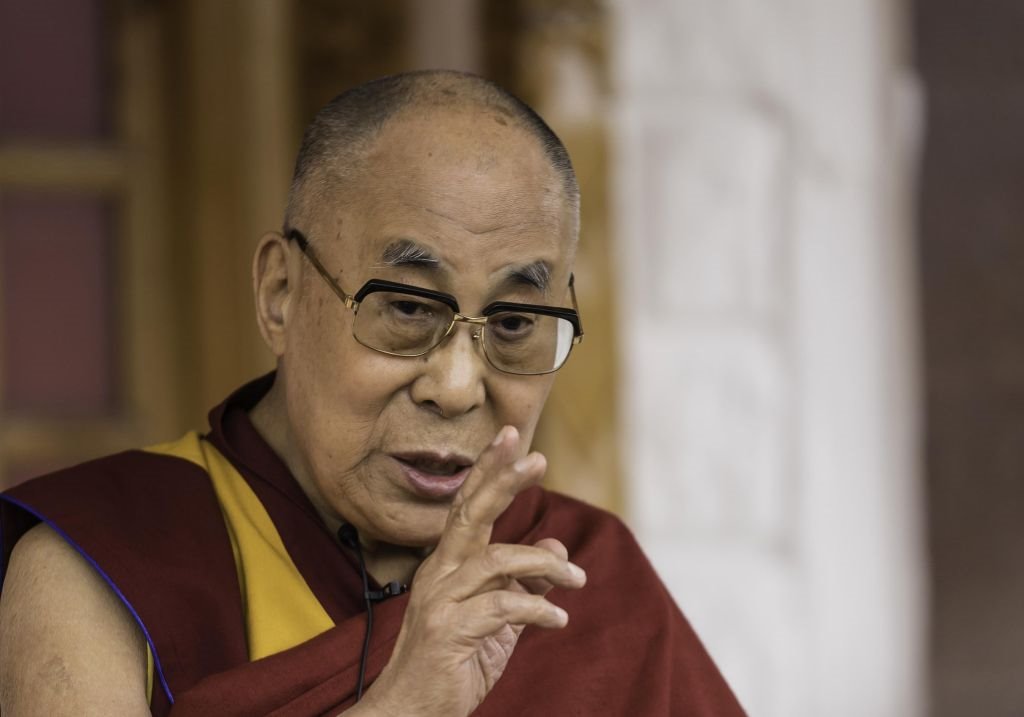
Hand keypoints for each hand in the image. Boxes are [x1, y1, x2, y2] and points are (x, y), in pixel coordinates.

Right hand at [358, 425, 586, 716]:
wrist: (414, 712)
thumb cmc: (455, 662)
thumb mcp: (500, 618)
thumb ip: (526, 581)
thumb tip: (557, 550)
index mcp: (447, 564)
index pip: (466, 506)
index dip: (488, 471)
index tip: (512, 438)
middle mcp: (439, 573)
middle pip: (470, 513)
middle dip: (503, 481)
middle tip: (537, 458)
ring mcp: (441, 600)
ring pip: (497, 558)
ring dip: (544, 564)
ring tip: (578, 580)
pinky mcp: (450, 631)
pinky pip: (504, 606)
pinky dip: (539, 608)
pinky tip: (559, 619)